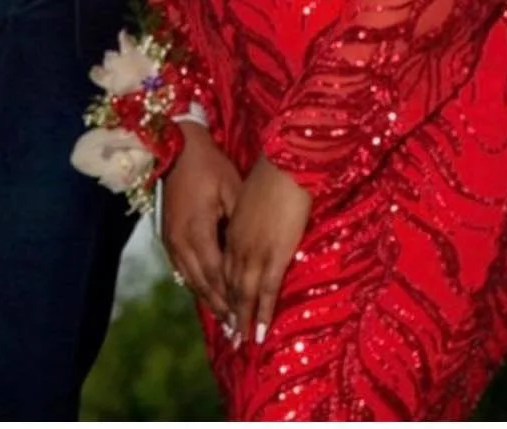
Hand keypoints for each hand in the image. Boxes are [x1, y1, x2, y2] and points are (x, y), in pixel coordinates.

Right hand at [161, 121, 242, 321]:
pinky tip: (206, 295)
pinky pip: (182, 268)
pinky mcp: (168, 235)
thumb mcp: (231, 188)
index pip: (216, 273)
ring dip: (208, 300)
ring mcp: (171, 239)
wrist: (177, 147)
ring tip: (225, 320)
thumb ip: (239, 222)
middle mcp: (180, 240)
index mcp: (197, 230)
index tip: (246, 317)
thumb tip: (254, 250)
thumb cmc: (210, 165)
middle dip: (220, 307)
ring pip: (190, 279)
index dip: (231, 297)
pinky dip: (196, 284)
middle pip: (202, 283)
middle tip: (237, 331)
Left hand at [224, 155, 311, 346]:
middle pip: (229, 285)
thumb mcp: (249, 197)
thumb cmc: (270, 175)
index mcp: (231, 230)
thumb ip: (247, 216)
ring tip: (241, 340)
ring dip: (241, 319)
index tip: (223, 307)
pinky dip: (262, 313)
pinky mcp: (274, 256)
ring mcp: (254, 252)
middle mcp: (237, 245)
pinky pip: (266, 292)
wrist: (283, 166)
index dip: (223, 290)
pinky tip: (260, 331)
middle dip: (228, 311)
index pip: (223, 267)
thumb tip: (252, 224)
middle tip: (229, 334)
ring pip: (243, 293)